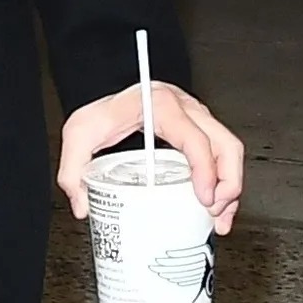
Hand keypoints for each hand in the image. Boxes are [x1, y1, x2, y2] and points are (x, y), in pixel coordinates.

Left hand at [57, 82, 244, 234]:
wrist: (104, 86)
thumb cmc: (100, 110)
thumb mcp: (79, 134)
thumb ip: (73, 170)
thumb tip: (83, 206)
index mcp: (160, 106)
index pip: (195, 137)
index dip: (205, 169)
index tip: (203, 197)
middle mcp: (184, 108)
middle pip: (224, 144)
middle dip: (226, 183)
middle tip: (212, 212)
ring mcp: (195, 117)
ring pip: (229, 149)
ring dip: (230, 186)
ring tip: (217, 217)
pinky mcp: (199, 129)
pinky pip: (223, 154)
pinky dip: (225, 183)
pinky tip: (218, 208)